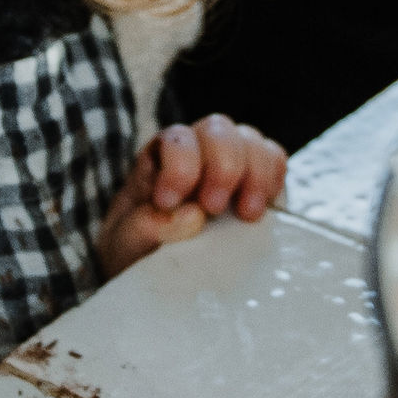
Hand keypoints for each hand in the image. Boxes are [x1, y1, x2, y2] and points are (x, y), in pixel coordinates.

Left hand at [100, 113, 286, 275]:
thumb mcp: (124, 243)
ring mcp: (229, 160)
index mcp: (158, 158)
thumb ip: (144, 226)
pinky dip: (273, 178)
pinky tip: (263, 209)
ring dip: (254, 173)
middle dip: (222, 167)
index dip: (179, 167)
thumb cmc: (136, 250)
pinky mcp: (257, 179)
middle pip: (217, 129)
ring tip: (247, 214)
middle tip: (214, 208)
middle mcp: (196, 150)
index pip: (175, 140)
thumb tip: (192, 215)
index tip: (170, 202)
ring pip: (250, 139)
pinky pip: (274, 158)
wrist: (158, 269)